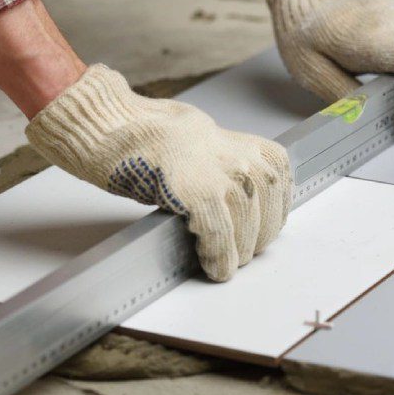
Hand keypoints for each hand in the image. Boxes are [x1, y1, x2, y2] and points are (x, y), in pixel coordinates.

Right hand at [25, 65, 291, 281]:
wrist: (115, 127)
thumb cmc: (154, 138)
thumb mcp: (211, 145)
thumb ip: (233, 171)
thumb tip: (245, 208)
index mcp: (251, 146)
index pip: (278, 190)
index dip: (271, 217)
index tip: (264, 232)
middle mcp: (244, 159)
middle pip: (265, 212)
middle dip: (256, 238)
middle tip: (242, 255)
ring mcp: (223, 175)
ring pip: (245, 228)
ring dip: (237, 252)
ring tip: (225, 265)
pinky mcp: (199, 193)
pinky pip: (219, 236)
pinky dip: (218, 256)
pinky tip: (212, 267)